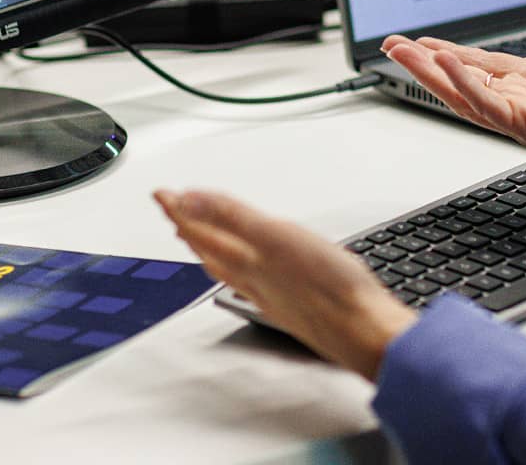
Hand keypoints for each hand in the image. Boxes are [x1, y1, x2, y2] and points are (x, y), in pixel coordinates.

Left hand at [154, 189, 416, 380]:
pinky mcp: (289, 301)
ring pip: (226, 264)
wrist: (362, 330)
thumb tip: (188, 201)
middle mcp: (252, 276)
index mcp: (247, 257)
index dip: (181, 208)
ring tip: (197, 233)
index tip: (163, 194)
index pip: (201, 228)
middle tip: (173, 208)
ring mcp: (269, 290)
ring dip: (208, 244)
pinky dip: (236, 265)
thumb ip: (230, 217)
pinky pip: (247, 279)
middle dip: (188, 225)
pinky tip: (245, 268)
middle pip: (209, 247)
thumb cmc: (329, 287)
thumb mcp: (275, 237)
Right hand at [382, 0, 525, 171]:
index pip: (484, 65)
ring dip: (431, 75)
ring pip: (466, 94)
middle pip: (463, 80)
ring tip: (402, 53)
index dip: (452, 53)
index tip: (424, 42)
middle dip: (425, 66)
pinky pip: (490, 106)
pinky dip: (465, 85)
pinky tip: (445, 65)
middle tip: (392, 48)